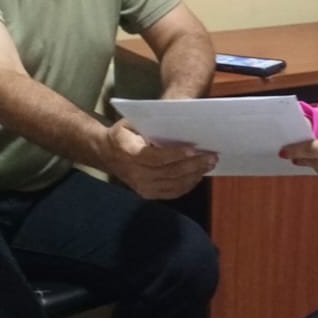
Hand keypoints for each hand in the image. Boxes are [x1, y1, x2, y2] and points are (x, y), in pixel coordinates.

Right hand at [102, 119, 216, 199]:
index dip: (176, 154)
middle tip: (212, 156)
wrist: (106, 154)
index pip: (156, 157)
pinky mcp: (147, 194)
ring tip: (209, 165)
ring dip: (195, 175)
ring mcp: (141, 187)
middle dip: (194, 164)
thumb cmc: (122, 134)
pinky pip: (172, 192)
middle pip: (170, 172)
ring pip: (174, 184)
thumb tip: (176, 125)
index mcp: (129, 153)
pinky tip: (198, 175)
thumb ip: (149, 125)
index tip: (194, 148)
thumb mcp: (130, 123)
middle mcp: (135, 173)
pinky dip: (187, 185)